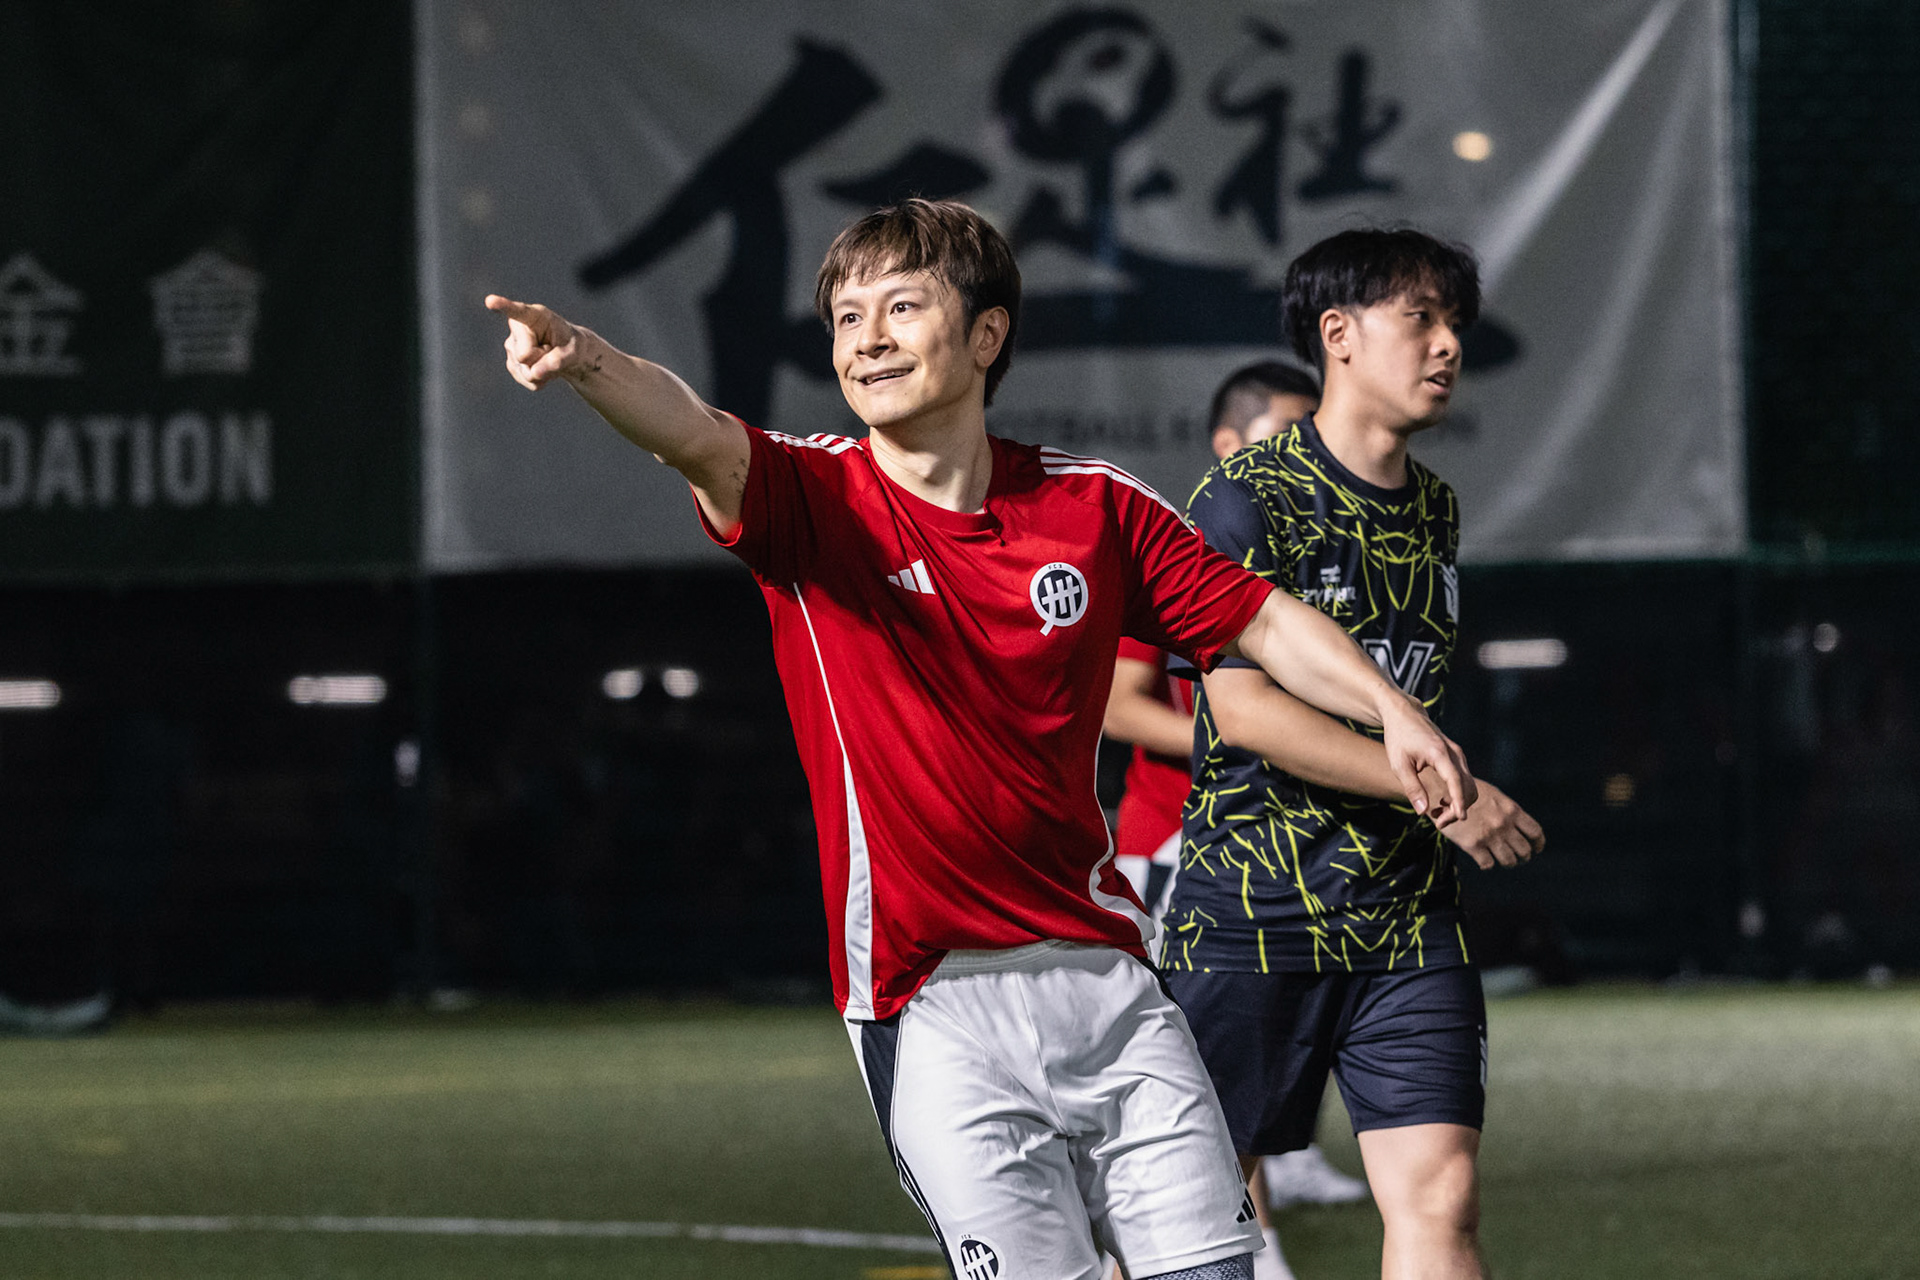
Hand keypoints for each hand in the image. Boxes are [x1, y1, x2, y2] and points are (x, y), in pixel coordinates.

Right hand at [486, 294, 592, 389]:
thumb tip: (535, 373)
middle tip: (552, 352)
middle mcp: (518, 328)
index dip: (503, 306)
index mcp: (535, 315)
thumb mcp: (575, 352)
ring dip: (543, 371)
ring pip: (526, 370)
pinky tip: (544, 370)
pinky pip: (527, 379)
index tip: (490, 301)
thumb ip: (558, 360)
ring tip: (549, 359)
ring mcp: (512, 346)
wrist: (569, 357)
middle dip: (541, 360)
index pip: (518, 311)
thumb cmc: (573, 346)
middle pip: (524, 355)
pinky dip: (540, 380)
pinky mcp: (513, 363)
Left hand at [1378, 693, 1475, 825]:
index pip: (1455, 780)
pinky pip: (1464, 780)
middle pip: (1468, 787)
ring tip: (1438, 815)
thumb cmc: (1399, 738)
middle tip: (1438, 823)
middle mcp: (1454, 753)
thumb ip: (1412, 788)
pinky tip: (1441, 802)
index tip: (1461, 818)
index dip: (1459, 801)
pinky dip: (1458, 795)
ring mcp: (1458, 754)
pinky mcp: (1457, 758)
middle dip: (1457, 809)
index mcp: (1439, 753)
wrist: (1405, 715)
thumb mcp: (1399, 764)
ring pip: (1469, 785)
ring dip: (1458, 804)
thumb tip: (1423, 811)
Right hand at [1441, 778, 1544, 869]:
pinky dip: (1487, 863)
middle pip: (1525, 850)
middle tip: (1520, 858)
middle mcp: (1503, 824)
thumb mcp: (1494, 796)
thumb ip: (1508, 811)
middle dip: (1524, 856)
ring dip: (1508, 862)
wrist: (1441, 791)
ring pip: (1509, 860)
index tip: (1536, 849)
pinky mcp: (1473, 845)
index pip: (1535, 832)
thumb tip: (1519, 826)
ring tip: (1505, 860)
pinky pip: (1488, 864)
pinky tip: (1484, 859)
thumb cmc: (1467, 792)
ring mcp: (1489, 836)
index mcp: (1511, 810)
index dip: (1538, 844)